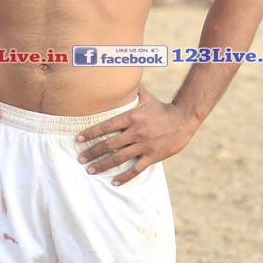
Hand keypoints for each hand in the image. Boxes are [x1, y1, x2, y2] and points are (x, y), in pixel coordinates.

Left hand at [75, 85, 198, 185]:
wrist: (184, 119)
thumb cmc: (164, 109)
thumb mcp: (148, 98)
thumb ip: (135, 92)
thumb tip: (126, 79)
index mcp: (132, 117)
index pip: (106, 126)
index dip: (90, 133)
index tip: (78, 138)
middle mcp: (135, 132)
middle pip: (109, 144)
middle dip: (92, 152)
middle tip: (80, 158)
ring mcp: (144, 145)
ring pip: (119, 158)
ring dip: (103, 165)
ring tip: (90, 170)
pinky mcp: (152, 156)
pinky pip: (136, 168)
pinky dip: (124, 177)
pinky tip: (114, 182)